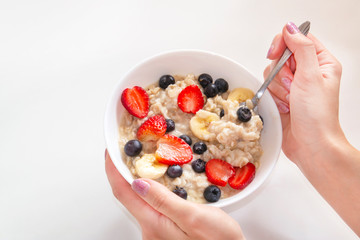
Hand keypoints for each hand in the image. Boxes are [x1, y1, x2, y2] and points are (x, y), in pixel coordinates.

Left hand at [105, 150, 244, 239]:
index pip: (124, 192)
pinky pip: (152, 206)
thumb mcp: (193, 217)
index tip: (111, 151)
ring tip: (142, 161)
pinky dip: (151, 190)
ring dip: (138, 180)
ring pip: (140, 200)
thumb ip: (164, 201)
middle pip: (128, 196)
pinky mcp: (166, 230)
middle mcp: (151, 229)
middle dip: (124, 172)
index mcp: (154, 223)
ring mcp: (157, 231)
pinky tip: (160, 181)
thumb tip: (138, 183)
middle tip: (125, 152)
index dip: (114, 170)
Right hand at [265, 22, 359, 235]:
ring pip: (270, 75)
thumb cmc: (318, 116)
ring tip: (290, 102)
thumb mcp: (312, 76)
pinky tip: (285, 108)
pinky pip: (267, 89)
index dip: (283, 44)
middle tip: (292, 87)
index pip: (297, 39)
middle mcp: (307, 72)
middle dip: (281, 74)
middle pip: (280, 58)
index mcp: (321, 62)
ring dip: (277, 89)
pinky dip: (273, 99)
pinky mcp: (282, 98)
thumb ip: (301, 48)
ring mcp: (293, 86)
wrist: (310, 145)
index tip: (276, 55)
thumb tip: (290, 28)